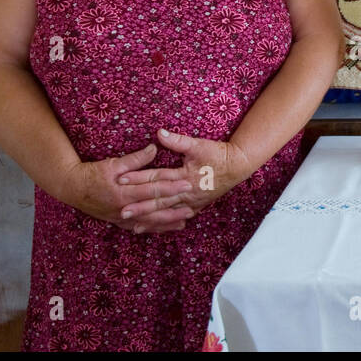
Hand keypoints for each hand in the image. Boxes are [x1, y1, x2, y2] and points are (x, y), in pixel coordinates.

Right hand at [60, 143, 195, 233]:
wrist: (72, 188)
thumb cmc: (92, 173)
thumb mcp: (113, 163)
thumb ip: (135, 159)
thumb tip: (154, 148)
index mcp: (124, 192)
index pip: (153, 190)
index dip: (171, 187)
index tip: (187, 184)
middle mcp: (124, 208)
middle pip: (154, 210)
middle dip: (174, 209)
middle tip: (192, 208)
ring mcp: (121, 217)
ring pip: (148, 222)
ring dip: (166, 223)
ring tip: (184, 222)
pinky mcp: (118, 221)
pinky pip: (138, 227)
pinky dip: (152, 228)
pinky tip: (164, 229)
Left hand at [117, 129, 255, 219]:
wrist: (239, 165)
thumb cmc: (218, 153)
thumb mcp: (198, 145)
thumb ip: (177, 141)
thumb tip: (159, 133)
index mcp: (186, 176)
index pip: (158, 177)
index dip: (139, 177)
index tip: (121, 180)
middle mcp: (188, 192)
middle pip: (160, 200)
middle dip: (140, 206)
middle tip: (122, 211)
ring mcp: (193, 201)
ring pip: (168, 212)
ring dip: (151, 218)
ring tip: (133, 226)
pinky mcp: (197, 205)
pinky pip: (178, 217)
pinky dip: (165, 223)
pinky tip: (155, 227)